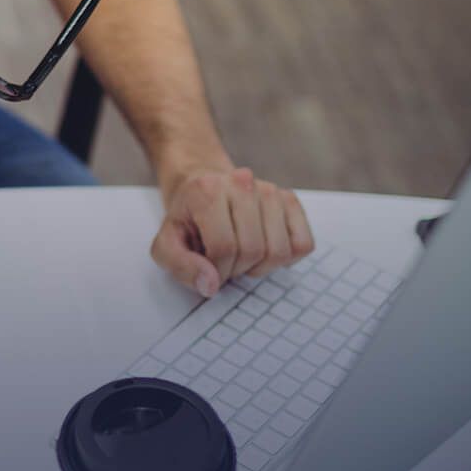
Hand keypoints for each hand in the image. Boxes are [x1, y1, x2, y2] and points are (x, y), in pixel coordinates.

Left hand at [150, 165, 314, 298]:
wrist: (201, 186)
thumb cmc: (187, 219)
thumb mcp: (167, 244)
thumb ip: (180, 266)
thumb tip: (211, 285)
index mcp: (207, 192)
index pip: (224, 248)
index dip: (217, 270)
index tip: (209, 268)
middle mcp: (243, 184)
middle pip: (253, 250)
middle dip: (237, 269)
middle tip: (224, 261)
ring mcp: (270, 190)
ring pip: (280, 251)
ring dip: (260, 266)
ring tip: (242, 254)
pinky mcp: (290, 200)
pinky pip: (303, 244)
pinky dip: (286, 257)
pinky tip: (264, 248)